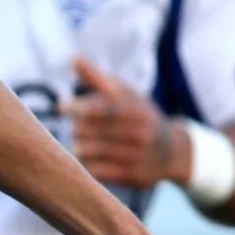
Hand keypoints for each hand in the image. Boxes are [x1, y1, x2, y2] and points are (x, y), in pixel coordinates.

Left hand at [63, 56, 188, 187]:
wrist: (172, 151)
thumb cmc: (138, 116)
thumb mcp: (124, 94)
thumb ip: (96, 77)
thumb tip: (73, 57)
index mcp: (134, 110)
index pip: (99, 108)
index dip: (76, 107)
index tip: (62, 106)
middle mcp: (138, 133)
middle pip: (88, 131)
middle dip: (77, 128)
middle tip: (77, 128)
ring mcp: (136, 156)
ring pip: (88, 152)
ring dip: (77, 147)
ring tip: (79, 143)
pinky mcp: (132, 176)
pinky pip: (96, 172)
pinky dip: (86, 165)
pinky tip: (87, 160)